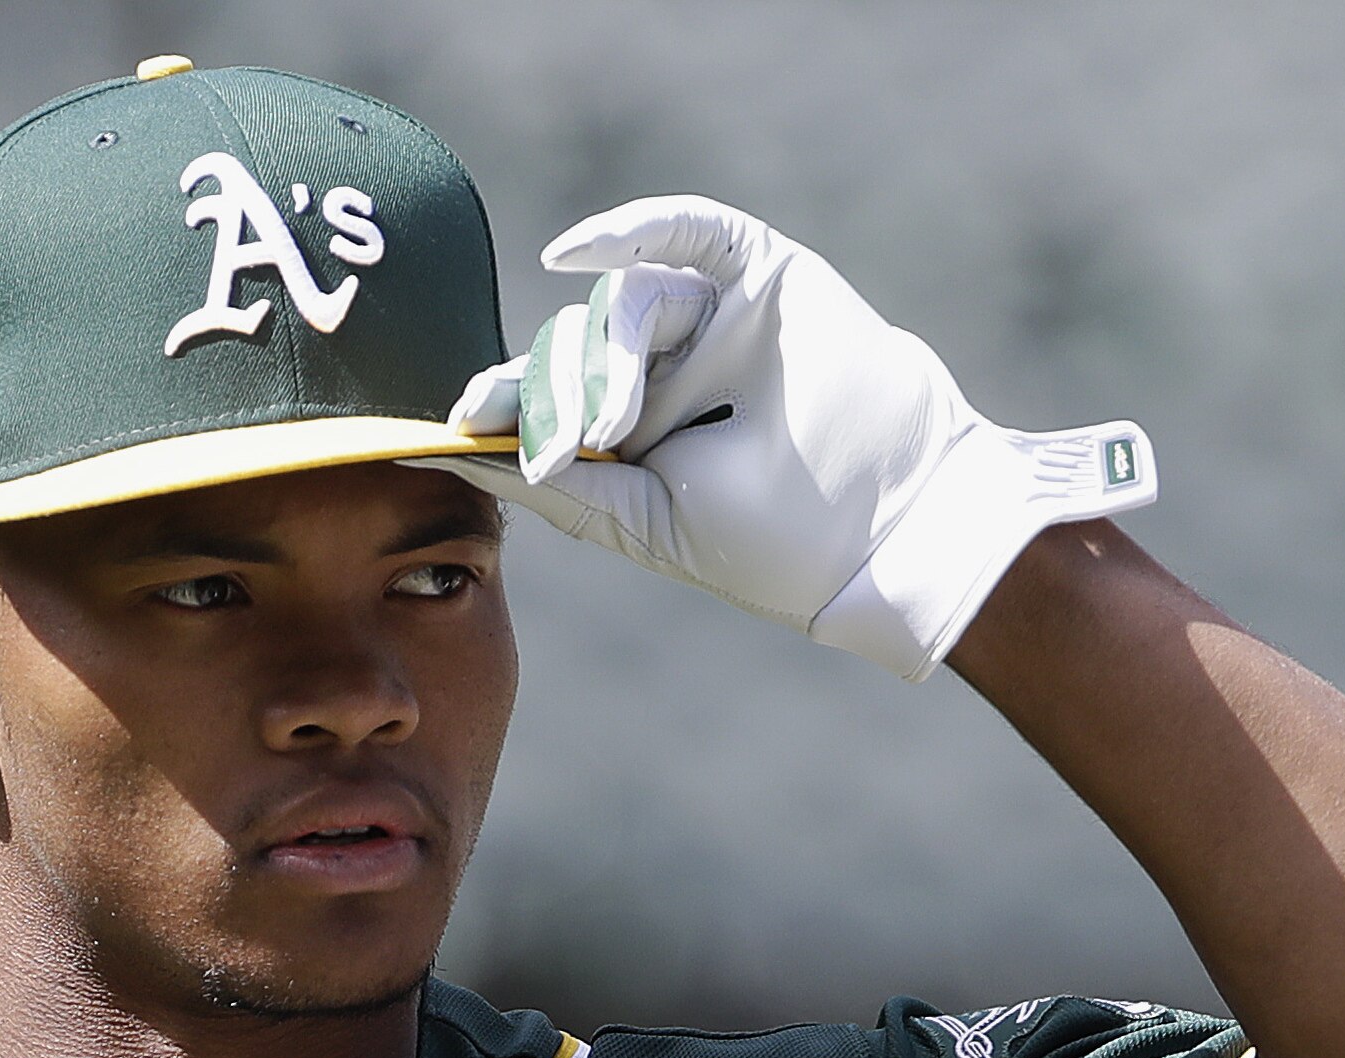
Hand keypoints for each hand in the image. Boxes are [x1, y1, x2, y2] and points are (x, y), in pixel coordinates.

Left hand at [414, 195, 1156, 680]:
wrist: (887, 528)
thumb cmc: (775, 543)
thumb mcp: (647, 521)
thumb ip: (565, 485)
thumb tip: (464, 451)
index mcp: (637, 428)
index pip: (548, 395)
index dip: (500, 399)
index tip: (456, 418)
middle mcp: (667, 366)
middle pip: (575, 345)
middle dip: (560, 393)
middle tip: (577, 445)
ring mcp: (712, 318)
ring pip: (622, 302)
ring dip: (607, 359)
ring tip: (620, 426)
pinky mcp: (758, 275)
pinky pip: (686, 229)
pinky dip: (629, 227)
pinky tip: (572, 252)